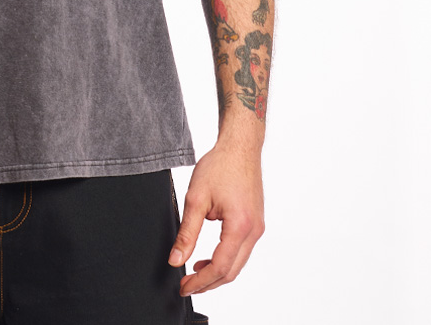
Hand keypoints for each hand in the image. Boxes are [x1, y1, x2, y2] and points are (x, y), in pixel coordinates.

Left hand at [168, 141, 264, 296]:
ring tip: (194, 272)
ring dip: (217, 272)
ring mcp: (257, 228)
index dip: (200, 281)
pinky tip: (208, 257)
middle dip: (208, 282)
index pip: (220, 267)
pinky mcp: (256, 224)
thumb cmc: (220, 166)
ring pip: (238, 263)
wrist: (239, 147)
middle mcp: (254, 231)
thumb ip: (187, 233)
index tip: (184, 287)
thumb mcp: (196, 199)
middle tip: (187, 285)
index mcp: (240, 226)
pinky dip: (225, 259)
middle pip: (232, 271)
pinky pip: (241, 251)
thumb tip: (176, 259)